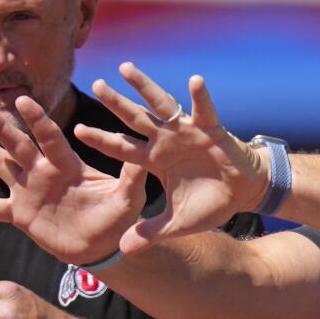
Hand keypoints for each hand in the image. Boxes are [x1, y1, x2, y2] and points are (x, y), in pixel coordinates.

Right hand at [0, 95, 147, 264]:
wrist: (103, 244)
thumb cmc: (117, 216)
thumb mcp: (127, 197)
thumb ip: (132, 178)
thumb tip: (145, 156)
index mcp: (68, 164)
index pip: (50, 137)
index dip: (37, 120)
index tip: (22, 100)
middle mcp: (44, 172)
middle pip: (19, 145)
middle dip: (1, 128)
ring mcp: (29, 191)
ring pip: (2, 166)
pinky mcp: (21, 214)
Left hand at [77, 62, 268, 252]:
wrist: (242, 193)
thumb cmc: (209, 202)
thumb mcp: (175, 222)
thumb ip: (150, 232)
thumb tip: (123, 250)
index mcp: (154, 160)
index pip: (122, 148)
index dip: (101, 140)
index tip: (77, 130)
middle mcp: (166, 141)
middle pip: (135, 119)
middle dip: (116, 103)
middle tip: (96, 84)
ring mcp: (187, 132)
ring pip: (162, 105)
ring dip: (145, 87)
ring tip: (126, 69)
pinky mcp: (211, 130)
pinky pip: (205, 111)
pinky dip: (200, 97)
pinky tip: (195, 80)